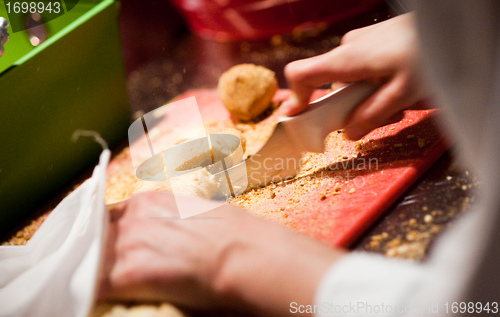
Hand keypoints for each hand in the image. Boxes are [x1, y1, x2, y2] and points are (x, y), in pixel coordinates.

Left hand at [99, 192, 344, 315]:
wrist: (242, 254)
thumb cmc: (230, 234)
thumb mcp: (193, 212)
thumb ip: (165, 218)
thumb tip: (161, 233)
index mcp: (147, 201)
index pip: (107, 216)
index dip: (105, 235)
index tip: (103, 247)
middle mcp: (132, 218)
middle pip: (97, 238)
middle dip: (99, 254)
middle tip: (106, 270)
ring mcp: (128, 244)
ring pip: (92, 262)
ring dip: (96, 274)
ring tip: (103, 286)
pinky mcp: (129, 274)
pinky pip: (97, 286)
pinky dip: (95, 293)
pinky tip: (100, 298)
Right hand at [283, 13, 427, 139]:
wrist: (451, 19)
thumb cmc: (429, 51)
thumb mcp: (403, 93)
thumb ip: (373, 115)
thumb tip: (349, 133)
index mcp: (347, 60)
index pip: (301, 75)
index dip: (295, 98)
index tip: (299, 118)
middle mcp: (348, 48)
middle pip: (336, 87)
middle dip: (358, 107)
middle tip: (389, 115)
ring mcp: (361, 42)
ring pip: (355, 80)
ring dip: (374, 96)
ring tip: (407, 100)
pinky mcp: (374, 41)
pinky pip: (367, 69)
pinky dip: (381, 83)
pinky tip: (406, 85)